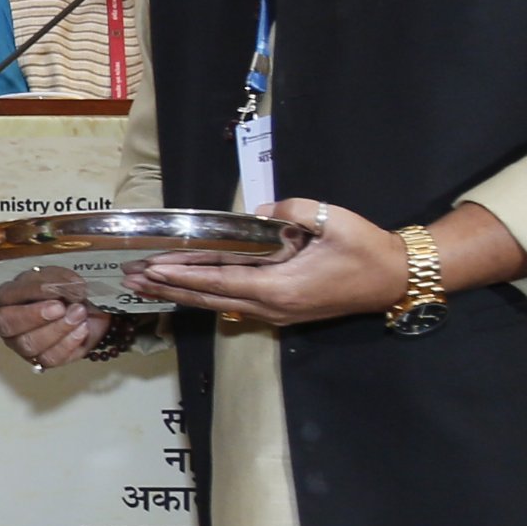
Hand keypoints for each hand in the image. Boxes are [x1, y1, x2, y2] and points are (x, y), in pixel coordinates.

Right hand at [0, 268, 115, 366]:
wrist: (91, 312)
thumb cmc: (67, 292)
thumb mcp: (58, 276)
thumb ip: (50, 280)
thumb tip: (50, 289)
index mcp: (4, 297)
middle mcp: (6, 322)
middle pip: (5, 323)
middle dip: (33, 315)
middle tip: (59, 306)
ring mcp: (21, 344)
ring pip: (29, 343)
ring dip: (58, 327)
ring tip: (78, 312)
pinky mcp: (41, 360)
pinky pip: (49, 357)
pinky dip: (68, 341)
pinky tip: (80, 328)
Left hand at [133, 198, 405, 327]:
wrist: (394, 278)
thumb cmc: (365, 249)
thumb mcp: (331, 220)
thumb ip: (291, 211)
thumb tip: (261, 212)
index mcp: (279, 288)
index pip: (218, 281)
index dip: (182, 276)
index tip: (150, 269)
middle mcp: (272, 308)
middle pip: (209, 299)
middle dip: (168, 289)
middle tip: (131, 280)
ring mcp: (277, 314)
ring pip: (219, 304)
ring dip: (182, 294)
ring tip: (147, 286)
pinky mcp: (283, 312)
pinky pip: (234, 304)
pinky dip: (205, 295)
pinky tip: (188, 290)